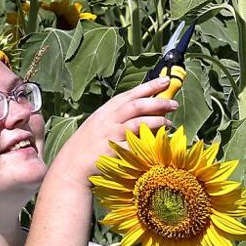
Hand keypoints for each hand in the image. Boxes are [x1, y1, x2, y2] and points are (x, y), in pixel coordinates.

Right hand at [46, 75, 177, 182]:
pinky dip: (147, 141)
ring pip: (137, 122)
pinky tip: (157, 141)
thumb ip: (118, 115)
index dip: (149, 86)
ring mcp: (111, 134)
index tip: (165, 80)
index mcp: (107, 110)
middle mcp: (109, 119)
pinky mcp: (114, 150)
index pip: (131, 94)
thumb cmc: (88, 144)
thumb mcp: (100, 123)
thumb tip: (145, 109)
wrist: (72, 164)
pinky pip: (135, 143)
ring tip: (169, 122)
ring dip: (156, 121)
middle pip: (136, 105)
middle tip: (174, 103)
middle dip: (157, 102)